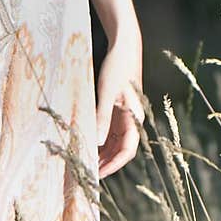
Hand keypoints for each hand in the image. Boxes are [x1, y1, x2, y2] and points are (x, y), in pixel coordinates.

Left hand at [95, 36, 143, 178]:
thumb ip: (102, 118)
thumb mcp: (106, 93)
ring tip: (85, 161)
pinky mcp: (117, 107)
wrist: (124, 46)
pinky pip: (110, 129)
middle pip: (120, 149)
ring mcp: (125, 114)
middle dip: (106, 162)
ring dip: (102, 152)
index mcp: (134, 118)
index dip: (113, 165)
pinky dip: (100, 138)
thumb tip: (96, 143)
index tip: (98, 174)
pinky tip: (87, 143)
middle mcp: (132, 119)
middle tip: (87, 172)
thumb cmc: (117, 67)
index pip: (127, 151)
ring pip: (115, 141)